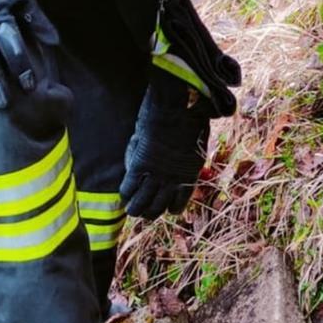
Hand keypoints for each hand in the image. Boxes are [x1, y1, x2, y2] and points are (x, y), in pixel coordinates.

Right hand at [120, 71, 212, 218]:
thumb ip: (190, 156)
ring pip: (143, 202)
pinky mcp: (140, 165)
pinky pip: (129, 186)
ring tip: (132, 211)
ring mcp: (156, 174)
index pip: (181, 202)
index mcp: (189, 174)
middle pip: (159, 206)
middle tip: (146, 214)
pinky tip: (124, 195)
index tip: (168, 209)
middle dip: (152, 212)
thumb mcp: (198, 142)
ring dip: (137, 208)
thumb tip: (190, 163)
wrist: (175, 108)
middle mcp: (173, 179)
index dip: (172, 208)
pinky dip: (125, 192)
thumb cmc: (189, 119)